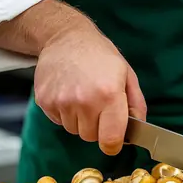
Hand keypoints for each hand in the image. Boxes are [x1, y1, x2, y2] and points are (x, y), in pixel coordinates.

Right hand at [34, 21, 146, 155]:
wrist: (66, 37)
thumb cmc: (100, 56)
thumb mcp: (127, 75)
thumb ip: (136, 106)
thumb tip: (138, 131)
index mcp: (109, 94)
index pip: (110, 140)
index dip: (113, 145)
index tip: (113, 141)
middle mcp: (84, 100)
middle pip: (91, 137)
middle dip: (96, 127)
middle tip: (97, 105)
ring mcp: (61, 101)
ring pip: (74, 130)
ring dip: (79, 120)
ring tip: (82, 96)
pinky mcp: (45, 101)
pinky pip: (58, 121)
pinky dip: (64, 113)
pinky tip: (68, 93)